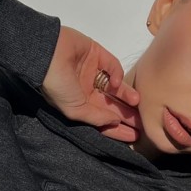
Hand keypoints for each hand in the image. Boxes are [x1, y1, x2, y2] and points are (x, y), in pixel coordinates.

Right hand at [40, 25, 141, 141]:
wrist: (48, 54)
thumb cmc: (58, 86)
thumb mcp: (75, 110)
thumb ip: (96, 118)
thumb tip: (116, 121)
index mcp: (79, 104)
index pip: (102, 119)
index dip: (118, 129)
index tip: (134, 136)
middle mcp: (87, 89)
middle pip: (112, 105)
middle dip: (127, 114)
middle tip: (143, 123)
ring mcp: (93, 71)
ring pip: (115, 87)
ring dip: (127, 95)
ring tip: (137, 102)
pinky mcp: (97, 54)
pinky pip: (112, 66)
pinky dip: (116, 73)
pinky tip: (115, 83)